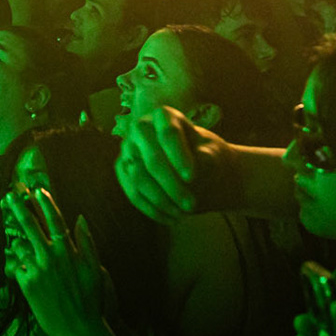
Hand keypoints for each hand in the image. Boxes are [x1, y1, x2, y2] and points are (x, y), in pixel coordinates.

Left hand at [8, 191, 109, 335]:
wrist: (80, 330)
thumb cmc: (91, 300)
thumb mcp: (94, 269)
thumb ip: (87, 242)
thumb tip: (80, 218)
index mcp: (68, 251)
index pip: (55, 221)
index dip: (46, 203)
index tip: (37, 190)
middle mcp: (50, 257)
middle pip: (31, 227)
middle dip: (19, 208)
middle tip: (9, 196)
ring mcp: (37, 270)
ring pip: (21, 246)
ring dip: (17, 240)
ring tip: (16, 233)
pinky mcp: (27, 284)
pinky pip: (18, 267)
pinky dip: (19, 265)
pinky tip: (22, 267)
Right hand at [115, 105, 234, 223]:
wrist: (199, 170)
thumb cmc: (207, 157)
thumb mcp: (213, 155)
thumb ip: (205, 160)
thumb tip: (190, 176)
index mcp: (164, 116)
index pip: (168, 134)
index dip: (179, 156)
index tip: (192, 177)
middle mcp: (140, 128)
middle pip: (151, 159)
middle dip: (172, 186)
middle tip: (192, 205)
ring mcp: (127, 149)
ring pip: (138, 178)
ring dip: (162, 200)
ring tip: (184, 214)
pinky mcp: (122, 169)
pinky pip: (132, 193)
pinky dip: (152, 209)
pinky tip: (171, 219)